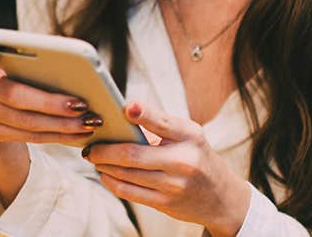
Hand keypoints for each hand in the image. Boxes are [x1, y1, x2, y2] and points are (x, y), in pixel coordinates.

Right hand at [0, 41, 100, 154]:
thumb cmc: (0, 75)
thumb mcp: (2, 56)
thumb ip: (23, 48)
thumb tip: (63, 44)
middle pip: (16, 96)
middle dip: (51, 103)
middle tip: (81, 105)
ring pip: (26, 122)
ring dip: (61, 125)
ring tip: (87, 122)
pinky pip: (28, 137)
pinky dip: (56, 136)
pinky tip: (76, 134)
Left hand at [83, 101, 251, 236]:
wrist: (221, 197)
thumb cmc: (197, 157)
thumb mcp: (189, 135)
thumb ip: (159, 126)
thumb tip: (121, 118)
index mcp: (190, 136)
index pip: (162, 122)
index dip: (142, 114)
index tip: (125, 107)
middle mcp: (183, 160)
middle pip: (133, 154)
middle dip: (104, 150)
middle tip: (90, 146)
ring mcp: (174, 185)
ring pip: (127, 174)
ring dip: (104, 165)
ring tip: (94, 157)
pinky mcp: (165, 203)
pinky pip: (129, 192)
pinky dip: (112, 182)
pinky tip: (105, 174)